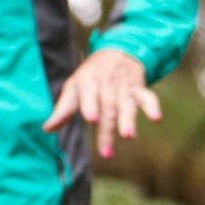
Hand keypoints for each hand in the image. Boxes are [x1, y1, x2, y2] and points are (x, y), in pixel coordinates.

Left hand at [44, 47, 158, 159]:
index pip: (89, 94)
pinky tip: (156, 118)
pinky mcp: (140, 89)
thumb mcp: (73, 87)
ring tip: (128, 136)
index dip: (90, 105)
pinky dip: (152, 106)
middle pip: (108, 108)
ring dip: (128, 120)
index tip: (91, 118)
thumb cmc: (90, 76)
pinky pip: (148, 97)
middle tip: (106, 152)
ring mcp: (125, 87)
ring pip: (127, 104)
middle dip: (107, 129)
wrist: (117, 51)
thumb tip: (47, 130)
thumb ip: (63, 109)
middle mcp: (107, 84)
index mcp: (88, 82)